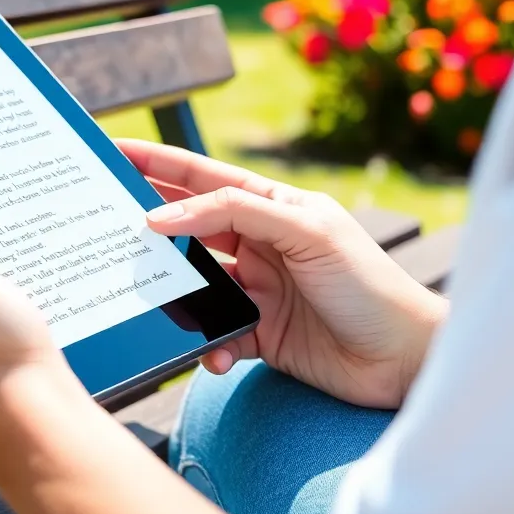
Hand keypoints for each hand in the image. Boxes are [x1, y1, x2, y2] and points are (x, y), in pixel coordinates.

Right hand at [118, 139, 447, 408]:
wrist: (407, 360)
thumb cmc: (370, 285)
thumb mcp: (304, 232)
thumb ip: (235, 213)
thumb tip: (164, 216)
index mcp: (274, 207)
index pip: (202, 178)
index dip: (157, 163)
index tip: (114, 152)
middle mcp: (262, 244)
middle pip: (190, 229)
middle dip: (150, 228)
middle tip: (106, 226)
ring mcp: (260, 290)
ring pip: (196, 285)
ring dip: (174, 293)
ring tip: (149, 295)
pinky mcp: (261, 334)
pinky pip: (216, 334)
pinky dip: (208, 345)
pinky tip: (214, 353)